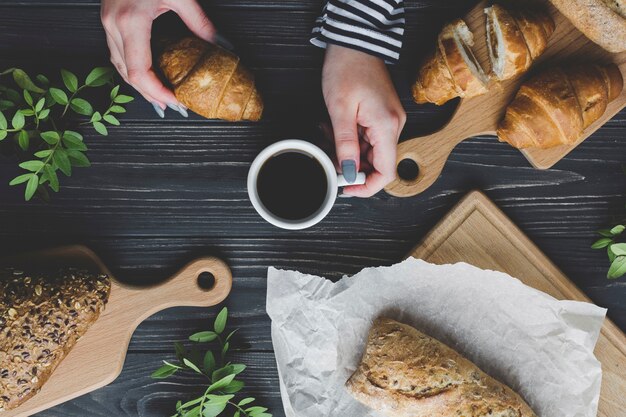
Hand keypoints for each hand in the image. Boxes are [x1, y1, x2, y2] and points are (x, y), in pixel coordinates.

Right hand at [101, 0, 215, 115]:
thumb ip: (200, 23)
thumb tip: (220, 46)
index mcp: (131, 20)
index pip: (140, 71)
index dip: (158, 92)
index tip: (176, 102)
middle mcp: (114, 24)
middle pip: (128, 75)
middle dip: (151, 95)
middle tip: (173, 107)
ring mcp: (107, 22)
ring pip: (119, 67)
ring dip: (140, 86)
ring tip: (161, 99)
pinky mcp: (108, 19)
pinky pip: (117, 55)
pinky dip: (132, 70)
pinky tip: (147, 77)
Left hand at [322, 45, 405, 197]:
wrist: (355, 42)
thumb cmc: (348, 68)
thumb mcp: (339, 110)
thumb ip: (345, 145)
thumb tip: (349, 173)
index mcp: (387, 126)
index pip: (386, 173)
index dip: (367, 187)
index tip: (346, 188)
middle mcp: (394, 126)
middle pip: (377, 164)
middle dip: (351, 164)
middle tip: (329, 153)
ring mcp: (390, 120)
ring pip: (370, 152)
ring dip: (348, 150)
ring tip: (329, 132)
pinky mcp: (383, 116)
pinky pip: (369, 138)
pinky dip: (351, 139)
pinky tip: (336, 126)